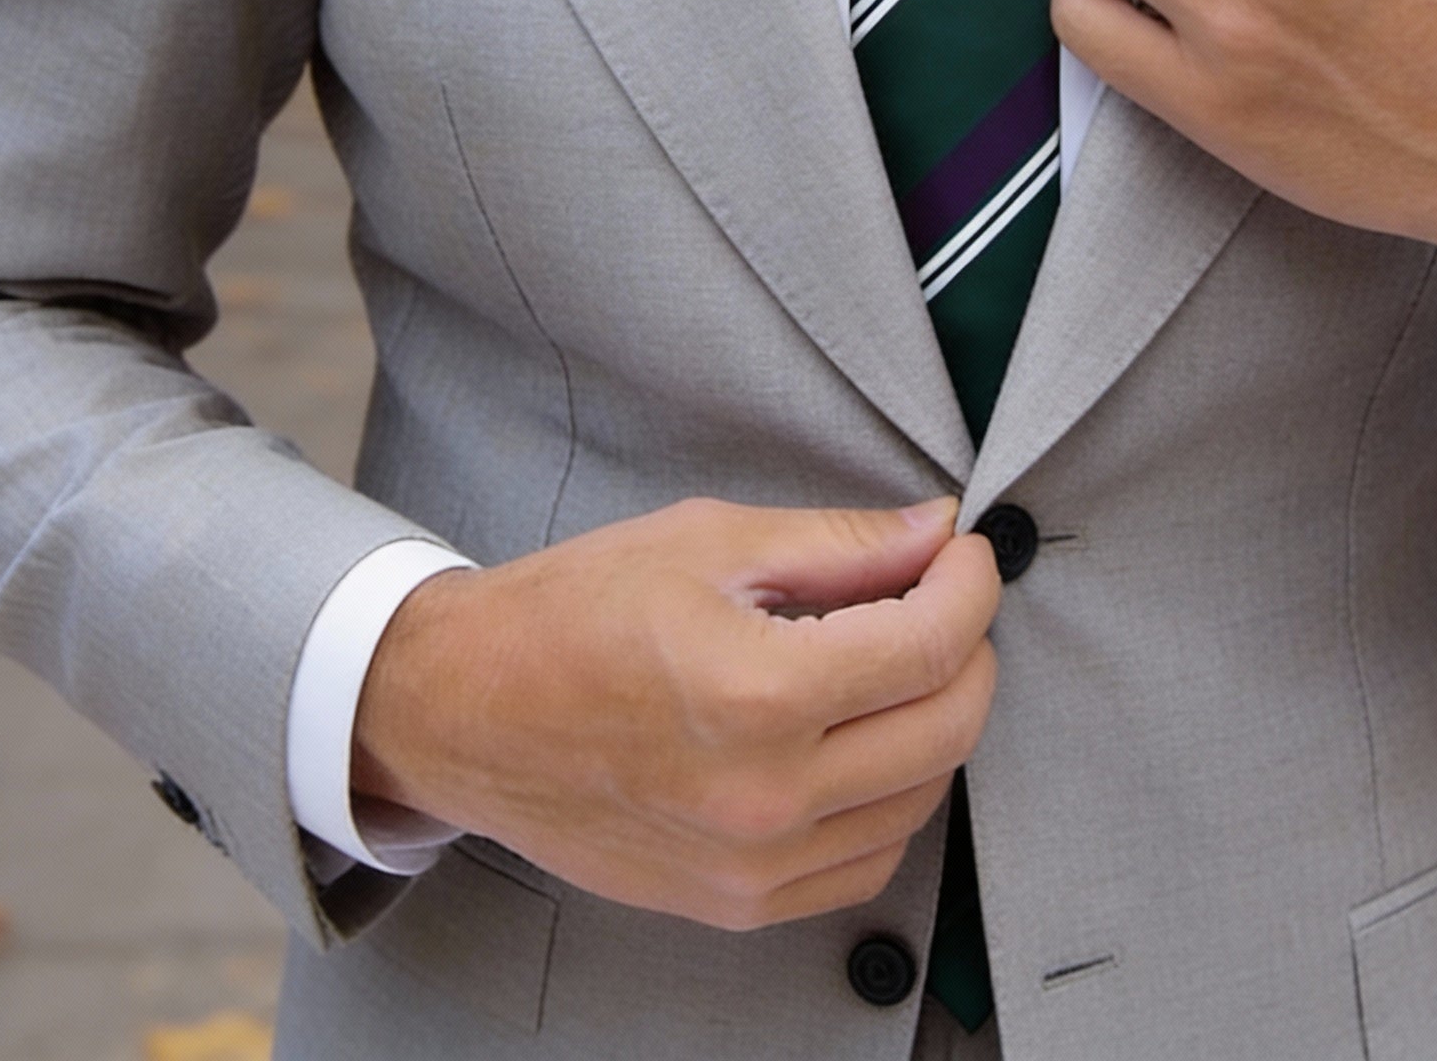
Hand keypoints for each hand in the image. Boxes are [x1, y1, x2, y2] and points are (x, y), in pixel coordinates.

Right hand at [352, 497, 999, 930]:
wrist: (466, 710)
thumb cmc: (571, 612)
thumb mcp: (707, 540)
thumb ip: (840, 543)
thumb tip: (936, 532)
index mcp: (755, 692)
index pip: (930, 643)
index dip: (969, 583)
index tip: (966, 551)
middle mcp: (764, 795)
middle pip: (948, 727)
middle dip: (969, 647)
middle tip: (941, 595)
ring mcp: (752, 864)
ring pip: (922, 798)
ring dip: (935, 720)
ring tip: (894, 660)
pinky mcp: (737, 904)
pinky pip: (868, 861)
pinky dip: (892, 796)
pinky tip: (860, 739)